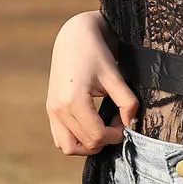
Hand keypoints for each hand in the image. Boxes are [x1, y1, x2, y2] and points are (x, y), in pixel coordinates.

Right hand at [45, 12, 138, 156]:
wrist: (74, 36)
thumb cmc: (96, 52)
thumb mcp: (115, 76)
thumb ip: (127, 102)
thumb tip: (131, 124)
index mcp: (73, 100)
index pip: (97, 135)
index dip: (116, 134)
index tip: (125, 120)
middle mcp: (58, 109)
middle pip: (86, 143)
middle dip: (106, 138)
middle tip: (118, 120)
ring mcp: (52, 110)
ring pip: (68, 147)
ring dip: (88, 145)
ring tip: (103, 128)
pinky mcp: (51, 109)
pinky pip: (60, 138)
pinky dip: (76, 139)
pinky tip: (91, 125)